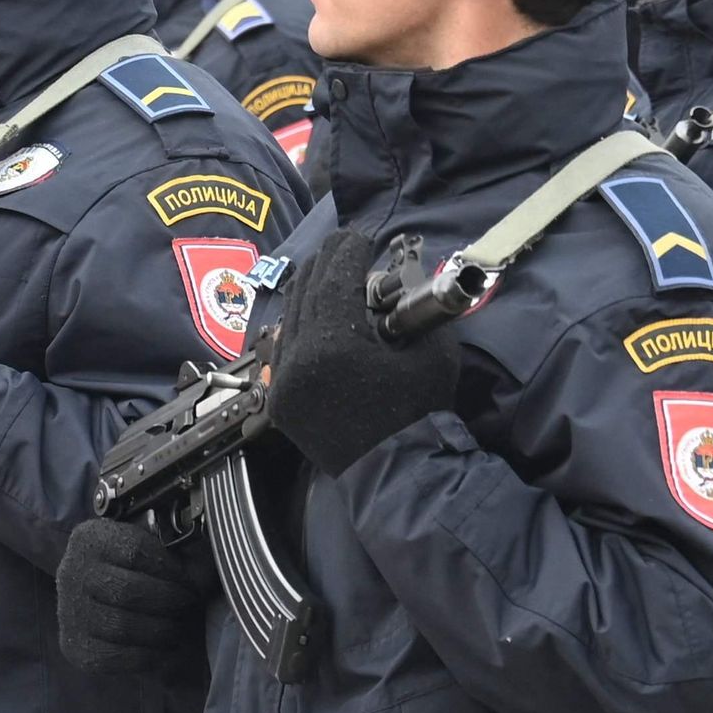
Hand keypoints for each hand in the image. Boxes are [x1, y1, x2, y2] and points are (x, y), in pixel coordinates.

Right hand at [57, 512, 207, 672]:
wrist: (93, 591)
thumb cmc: (131, 565)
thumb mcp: (149, 544)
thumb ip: (179, 551)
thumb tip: (206, 573)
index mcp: (91, 539)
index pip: (135, 551)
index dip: (170, 568)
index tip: (189, 578)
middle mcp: (72, 573)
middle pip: (128, 591)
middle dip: (170, 600)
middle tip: (189, 604)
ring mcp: (69, 612)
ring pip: (122, 626)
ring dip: (162, 629)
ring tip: (179, 626)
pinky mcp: (75, 647)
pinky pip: (115, 656)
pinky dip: (147, 655)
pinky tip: (163, 647)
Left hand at [267, 228, 467, 478]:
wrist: (397, 474)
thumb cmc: (419, 413)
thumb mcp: (431, 353)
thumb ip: (416, 310)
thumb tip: (401, 280)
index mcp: (334, 343)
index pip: (336, 276)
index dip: (351, 250)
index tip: (363, 237)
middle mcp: (299, 357)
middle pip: (306, 289)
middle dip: (327, 262)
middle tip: (347, 246)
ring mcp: (284, 380)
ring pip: (289, 315)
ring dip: (311, 289)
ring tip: (332, 274)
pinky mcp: (281, 398)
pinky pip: (284, 345)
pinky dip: (299, 321)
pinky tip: (315, 312)